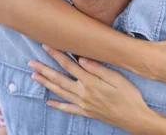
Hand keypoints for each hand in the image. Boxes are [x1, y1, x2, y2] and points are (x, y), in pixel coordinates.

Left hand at [29, 45, 150, 130]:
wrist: (134, 118)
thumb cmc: (129, 96)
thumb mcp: (118, 78)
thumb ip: (99, 68)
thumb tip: (82, 58)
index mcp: (91, 82)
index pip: (69, 65)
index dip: (57, 55)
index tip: (46, 46)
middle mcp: (83, 93)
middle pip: (60, 79)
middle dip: (45, 69)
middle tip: (31, 62)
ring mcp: (83, 104)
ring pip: (60, 92)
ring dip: (46, 84)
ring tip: (34, 76)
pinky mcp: (86, 112)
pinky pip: (68, 109)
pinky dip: (57, 105)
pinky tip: (48, 102)